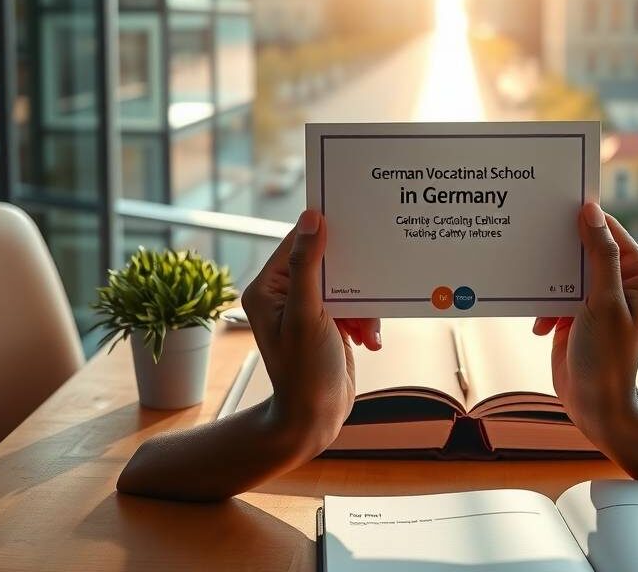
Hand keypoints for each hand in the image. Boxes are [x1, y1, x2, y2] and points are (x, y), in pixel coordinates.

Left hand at [241, 209, 381, 456]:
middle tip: (369, 284)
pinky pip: (353, 307)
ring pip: (346, 286)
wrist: (316, 418)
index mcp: (268, 288)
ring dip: (362, 307)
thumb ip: (308, 265)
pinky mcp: (327, 324)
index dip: (325, 233)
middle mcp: (284, 296)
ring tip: (364, 329)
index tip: (353, 222)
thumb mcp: (307, 314)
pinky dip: (365, 321)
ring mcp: (307, 310)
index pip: (297, 243)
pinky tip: (368, 340)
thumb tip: (311, 218)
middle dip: (352, 279)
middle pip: (326, 263)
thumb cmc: (304, 370)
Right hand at [533, 202, 637, 447]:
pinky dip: (545, 306)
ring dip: (550, 283)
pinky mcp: (578, 312)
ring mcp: (600, 297)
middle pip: (585, 248)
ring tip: (541, 298)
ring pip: (566, 270)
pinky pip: (556, 294)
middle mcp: (623, 281)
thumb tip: (591, 212)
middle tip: (536, 244)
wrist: (595, 405)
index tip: (555, 206)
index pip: (610, 231)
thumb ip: (599, 255)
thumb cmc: (608, 357)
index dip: (584, 218)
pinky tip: (542, 327)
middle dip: (560, 253)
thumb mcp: (604, 302)